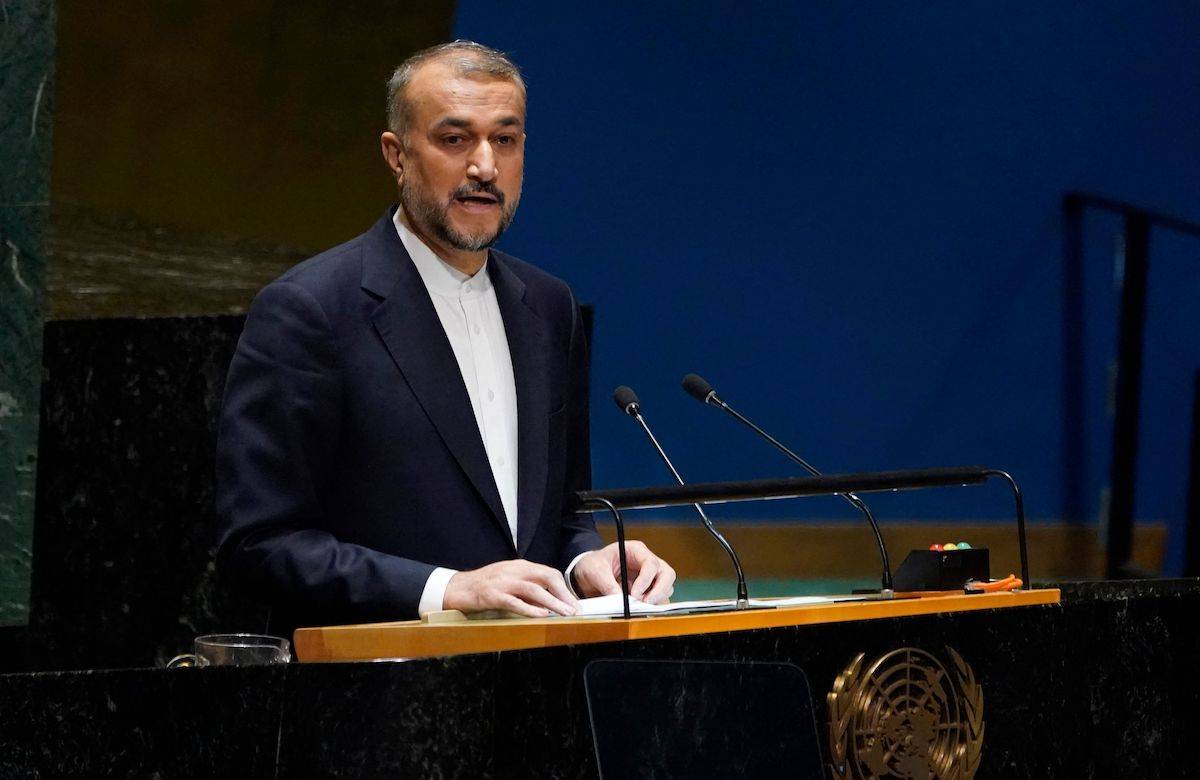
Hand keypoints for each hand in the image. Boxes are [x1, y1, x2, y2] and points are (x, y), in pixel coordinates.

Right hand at [444, 559, 578, 617]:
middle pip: (546, 577)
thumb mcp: (509, 579)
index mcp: (520, 566)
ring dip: (553, 602)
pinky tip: (542, 615)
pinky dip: (530, 609)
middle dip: (563, 593)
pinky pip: (515, 602)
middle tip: (575, 609)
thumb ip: (527, 586)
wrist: (458, 588)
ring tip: (565, 613)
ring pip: (534, 590)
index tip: (573, 602)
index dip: (563, 587)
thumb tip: (549, 599)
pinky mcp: (493, 595)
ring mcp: (503, 582)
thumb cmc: (485, 586)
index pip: (548, 573)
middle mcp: (514, 571)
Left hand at [572, 541, 675, 603]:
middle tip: (646, 604)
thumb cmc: (593, 565)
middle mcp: (646, 562)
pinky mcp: (647, 591)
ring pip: (666, 587)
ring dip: (656, 600)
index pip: (651, 563)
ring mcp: (650, 577)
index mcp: (636, 550)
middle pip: (667, 574)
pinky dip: (653, 607)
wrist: (587, 574)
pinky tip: (640, 611)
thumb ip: (607, 584)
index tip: (635, 594)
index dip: (646, 580)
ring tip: (639, 608)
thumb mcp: (595, 570)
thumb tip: (620, 600)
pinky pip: (658, 599)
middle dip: (660, 591)